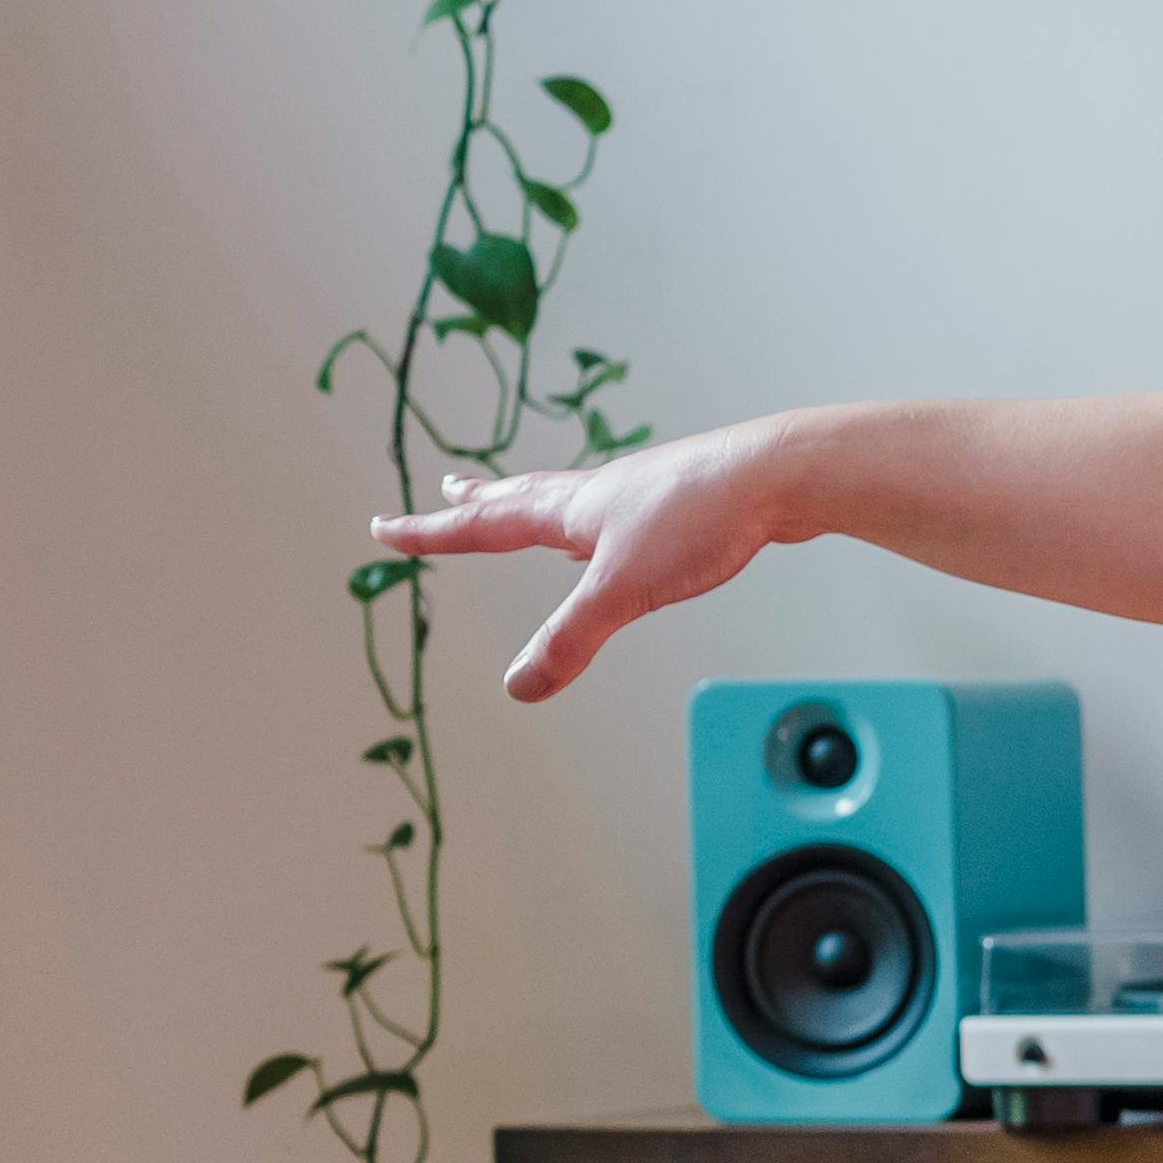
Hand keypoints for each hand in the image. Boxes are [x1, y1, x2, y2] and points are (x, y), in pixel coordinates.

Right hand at [362, 421, 787, 699]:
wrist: (778, 475)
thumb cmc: (699, 519)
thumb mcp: (623, 590)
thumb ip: (571, 638)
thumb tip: (519, 687)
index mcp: (567, 510)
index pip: (480, 525)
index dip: (429, 532)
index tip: (384, 527)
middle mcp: (594, 494)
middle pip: (519, 496)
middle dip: (475, 503)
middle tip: (445, 491)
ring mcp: (638, 495)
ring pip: (569, 498)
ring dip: (532, 502)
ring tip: (517, 504)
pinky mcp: (680, 502)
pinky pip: (618, 511)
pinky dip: (593, 520)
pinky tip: (614, 531)